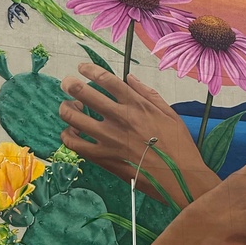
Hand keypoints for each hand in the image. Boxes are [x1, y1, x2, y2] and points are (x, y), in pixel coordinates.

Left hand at [59, 64, 219, 206]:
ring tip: (68, 107)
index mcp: (136, 104)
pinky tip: (71, 132)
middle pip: (84, 93)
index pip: (106, 79)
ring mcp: (108, 138)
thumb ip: (147, 93)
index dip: (90, 69)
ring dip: (66, 108)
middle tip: (67, 83)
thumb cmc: (178, 146)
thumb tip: (129, 77)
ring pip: (74, 117)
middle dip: (70, 84)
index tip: (82, 67)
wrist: (179, 177)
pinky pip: (75, 144)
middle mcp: (119, 118)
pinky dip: (67, 136)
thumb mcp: (169, 113)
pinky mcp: (103, 157)